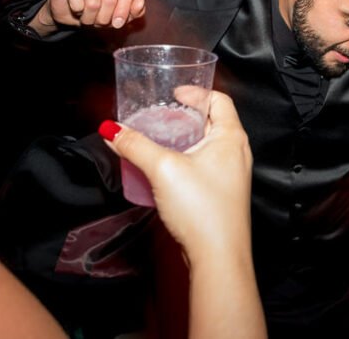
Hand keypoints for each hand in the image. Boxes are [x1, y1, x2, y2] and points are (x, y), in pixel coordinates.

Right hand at [33, 0, 144, 34]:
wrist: (69, 13)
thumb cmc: (97, 12)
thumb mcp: (118, 15)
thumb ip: (134, 11)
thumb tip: (140, 2)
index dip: (123, 12)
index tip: (117, 23)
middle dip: (104, 18)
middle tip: (98, 22)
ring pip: (92, 1)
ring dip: (89, 17)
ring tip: (86, 16)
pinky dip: (76, 8)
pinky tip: (75, 7)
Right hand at [100, 92, 252, 260]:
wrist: (217, 257)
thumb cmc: (204, 211)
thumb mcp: (162, 169)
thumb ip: (135, 146)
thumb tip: (112, 130)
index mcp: (231, 137)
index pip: (219, 99)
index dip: (196, 92)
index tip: (174, 93)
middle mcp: (236, 153)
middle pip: (210, 121)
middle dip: (183, 116)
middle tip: (160, 116)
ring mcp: (231, 174)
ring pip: (205, 145)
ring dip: (182, 139)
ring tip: (157, 140)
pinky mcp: (222, 193)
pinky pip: (203, 165)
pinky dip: (185, 159)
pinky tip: (164, 169)